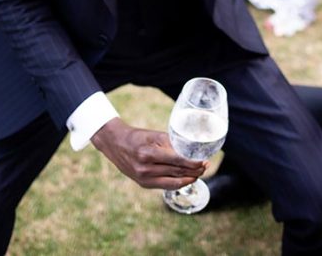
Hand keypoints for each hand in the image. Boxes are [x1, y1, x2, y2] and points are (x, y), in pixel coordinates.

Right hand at [91, 118, 206, 189]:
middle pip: (177, 173)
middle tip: (205, 166)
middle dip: (194, 171)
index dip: (192, 163)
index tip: (204, 161)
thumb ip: (171, 143)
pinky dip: (178, 183)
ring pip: (173, 182)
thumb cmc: (137, 137)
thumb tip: (190, 149)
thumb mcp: (153, 135)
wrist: (115, 144)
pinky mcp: (143, 184)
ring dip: (188, 179)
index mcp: (148, 153)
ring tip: (199, 173)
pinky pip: (165, 186)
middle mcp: (145, 169)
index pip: (176, 161)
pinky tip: (186, 179)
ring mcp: (144, 179)